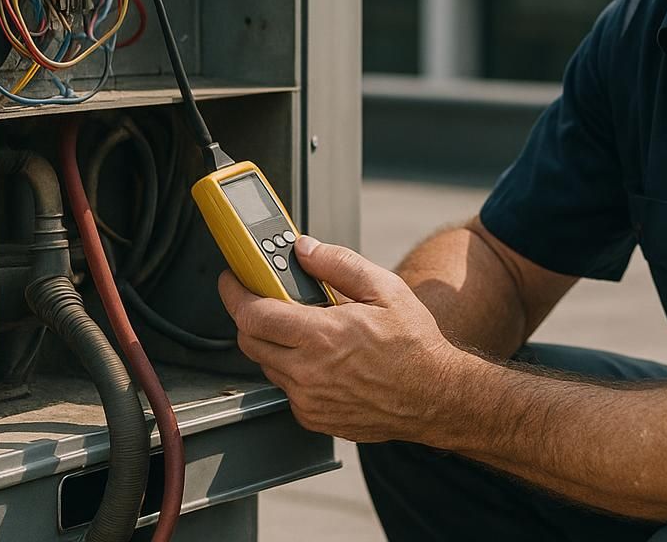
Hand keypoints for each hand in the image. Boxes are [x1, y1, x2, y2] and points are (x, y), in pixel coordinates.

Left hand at [217, 236, 466, 442]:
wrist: (435, 398)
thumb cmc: (415, 346)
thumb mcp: (384, 289)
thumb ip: (338, 264)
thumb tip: (305, 249)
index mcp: (322, 335)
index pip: (253, 313)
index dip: (234, 292)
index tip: (232, 279)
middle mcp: (308, 371)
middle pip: (249, 340)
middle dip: (250, 315)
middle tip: (266, 298)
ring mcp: (308, 399)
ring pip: (267, 364)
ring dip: (273, 342)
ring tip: (305, 328)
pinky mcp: (313, 417)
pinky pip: (286, 388)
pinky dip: (292, 369)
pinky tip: (320, 359)